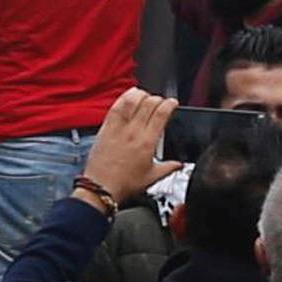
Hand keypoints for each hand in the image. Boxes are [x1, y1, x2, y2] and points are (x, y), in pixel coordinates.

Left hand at [80, 87, 180, 206]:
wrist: (102, 186)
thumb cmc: (125, 184)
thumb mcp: (152, 178)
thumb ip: (168, 168)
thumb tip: (179, 164)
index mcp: (147, 143)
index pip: (160, 115)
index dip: (169, 105)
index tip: (173, 102)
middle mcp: (133, 132)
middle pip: (147, 105)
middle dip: (157, 99)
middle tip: (161, 101)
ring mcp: (118, 128)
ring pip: (131, 102)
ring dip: (140, 95)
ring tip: (145, 95)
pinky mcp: (106, 127)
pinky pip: (116, 107)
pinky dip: (123, 98)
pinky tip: (128, 96)